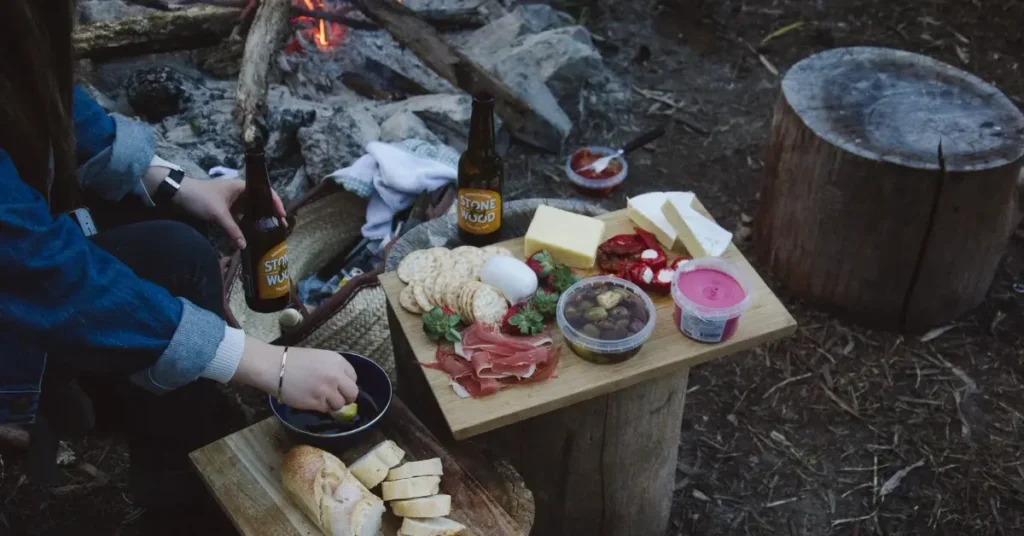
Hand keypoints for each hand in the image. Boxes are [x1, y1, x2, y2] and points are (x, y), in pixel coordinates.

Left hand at [174, 177, 285, 249]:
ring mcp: (233, 201)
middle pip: (261, 202)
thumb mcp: (218, 214)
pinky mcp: (226, 209)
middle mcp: (240, 193)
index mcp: (242, 187)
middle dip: (270, 214)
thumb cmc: (199, 197)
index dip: (276, 203)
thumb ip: (232, 230)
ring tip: (268, 232)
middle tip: (279, 228)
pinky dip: (247, 224)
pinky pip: (241, 216)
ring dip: (259, 220)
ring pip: (251, 210)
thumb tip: (244, 246)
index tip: (282, 217)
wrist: (176, 194)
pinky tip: (251, 233)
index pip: (266, 192)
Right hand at [232, 337, 358, 412]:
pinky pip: (326, 409)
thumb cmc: (294, 360)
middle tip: (337, 399)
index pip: (354, 378)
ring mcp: (327, 390)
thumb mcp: (320, 357)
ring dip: (332, 404)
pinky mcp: (316, 402)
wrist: (274, 366)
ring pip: (339, 405)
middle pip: (352, 393)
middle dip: (346, 398)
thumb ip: (334, 369)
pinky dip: (320, 407)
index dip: (347, 384)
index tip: (340, 387)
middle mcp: (336, 375)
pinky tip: (311, 400)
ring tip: (320, 398)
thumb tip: (342, 386)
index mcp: (338, 361)